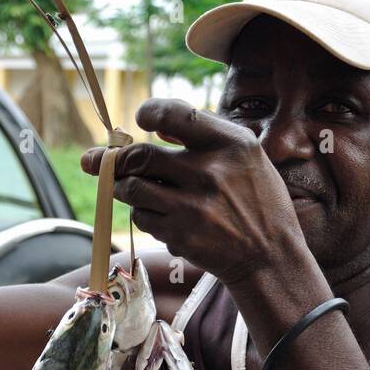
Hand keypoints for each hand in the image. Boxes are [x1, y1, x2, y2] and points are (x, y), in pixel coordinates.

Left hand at [81, 98, 308, 287]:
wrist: (270, 257)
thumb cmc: (257, 201)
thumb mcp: (247, 157)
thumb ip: (205, 135)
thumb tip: (154, 124)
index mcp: (230, 144)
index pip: (175, 114)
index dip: (148, 112)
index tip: (139, 118)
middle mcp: (210, 172)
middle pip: (139, 156)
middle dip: (113, 159)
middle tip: (99, 161)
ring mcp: (193, 207)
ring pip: (132, 189)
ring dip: (121, 187)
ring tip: (127, 187)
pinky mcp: (180, 236)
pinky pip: (142, 218)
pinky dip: (142, 214)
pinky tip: (159, 215)